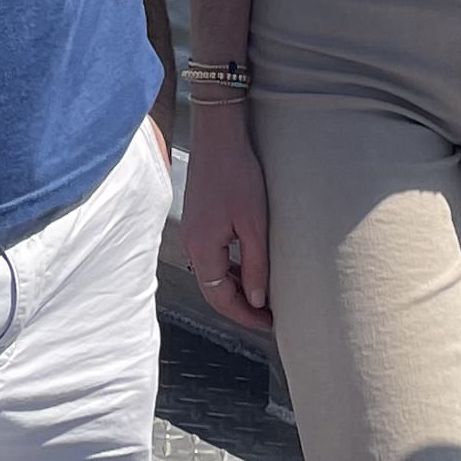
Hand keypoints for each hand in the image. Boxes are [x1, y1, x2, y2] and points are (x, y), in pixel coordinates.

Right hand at [177, 112, 274, 332]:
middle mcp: (191, 244)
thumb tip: (258, 300)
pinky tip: (248, 268)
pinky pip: (211, 257)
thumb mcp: (254, 224)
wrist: (218, 136)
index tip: (269, 323)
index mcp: (202, 249)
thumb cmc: (238, 175)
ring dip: (235, 288)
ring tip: (262, 295)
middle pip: (213, 290)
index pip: (220, 298)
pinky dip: (229, 269)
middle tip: (268, 315)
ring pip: (212, 274)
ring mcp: (192, 232)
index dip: (244, 315)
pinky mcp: (197, 221)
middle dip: (240, 306)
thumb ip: (255, 265)